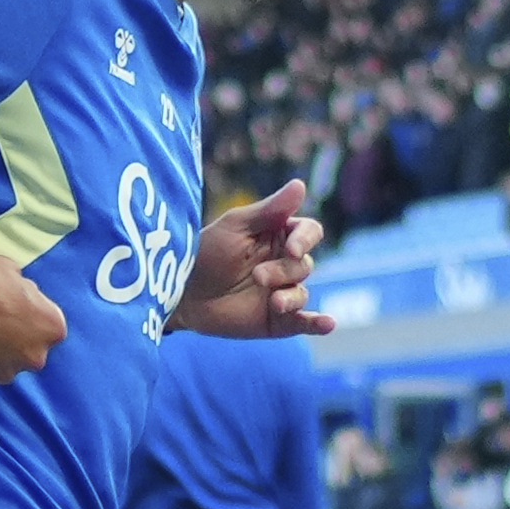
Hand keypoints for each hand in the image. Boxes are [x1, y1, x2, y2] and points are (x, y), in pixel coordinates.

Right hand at [0, 225, 66, 393]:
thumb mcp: (14, 273)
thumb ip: (23, 297)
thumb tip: (17, 297)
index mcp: (52, 328)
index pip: (43, 330)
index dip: (22, 319)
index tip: (4, 310)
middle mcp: (35, 357)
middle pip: (23, 354)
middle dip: (6, 343)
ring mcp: (4, 374)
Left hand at [174, 182, 333, 343]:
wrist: (182, 293)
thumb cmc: (206, 252)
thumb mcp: (236, 226)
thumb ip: (270, 209)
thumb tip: (300, 184)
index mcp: (278, 236)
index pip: (309, 232)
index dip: (306, 240)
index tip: (292, 248)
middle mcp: (284, 264)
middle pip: (305, 264)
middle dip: (284, 271)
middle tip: (258, 276)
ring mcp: (282, 293)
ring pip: (302, 293)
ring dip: (291, 298)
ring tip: (274, 303)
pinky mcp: (277, 321)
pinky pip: (304, 322)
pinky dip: (319, 324)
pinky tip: (327, 324)